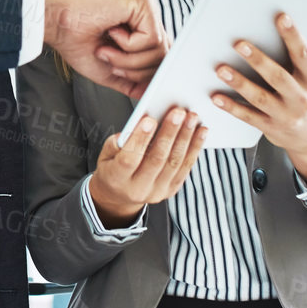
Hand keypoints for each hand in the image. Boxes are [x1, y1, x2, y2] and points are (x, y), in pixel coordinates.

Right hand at [39, 0, 167, 99]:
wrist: (58, 25)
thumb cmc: (78, 43)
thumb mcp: (111, 70)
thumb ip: (133, 82)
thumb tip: (150, 94)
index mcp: (142, 27)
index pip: (161, 58)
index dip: (145, 73)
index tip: (121, 74)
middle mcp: (148, 15)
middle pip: (164, 57)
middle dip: (136, 70)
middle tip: (110, 63)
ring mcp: (148, 7)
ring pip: (159, 50)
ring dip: (129, 59)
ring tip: (107, 50)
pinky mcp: (144, 2)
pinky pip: (152, 38)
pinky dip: (128, 45)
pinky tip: (110, 33)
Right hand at [88, 105, 205, 228]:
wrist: (120, 195)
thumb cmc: (112, 168)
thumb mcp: (105, 154)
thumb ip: (119, 141)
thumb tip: (139, 123)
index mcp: (116, 179)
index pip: (129, 160)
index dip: (139, 139)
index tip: (149, 119)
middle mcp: (138, 189)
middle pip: (157, 159)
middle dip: (169, 133)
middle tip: (178, 112)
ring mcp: (157, 192)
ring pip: (175, 162)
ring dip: (186, 137)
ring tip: (192, 118)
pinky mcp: (171, 189)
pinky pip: (185, 167)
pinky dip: (195, 147)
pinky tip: (200, 132)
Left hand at [211, 13, 306, 183]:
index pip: (303, 55)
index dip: (293, 36)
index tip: (281, 18)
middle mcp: (300, 98)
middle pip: (278, 77)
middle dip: (258, 60)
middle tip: (239, 44)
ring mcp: (284, 115)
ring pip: (260, 98)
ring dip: (239, 83)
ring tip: (221, 69)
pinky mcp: (269, 127)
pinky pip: (248, 116)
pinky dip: (232, 107)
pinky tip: (216, 96)